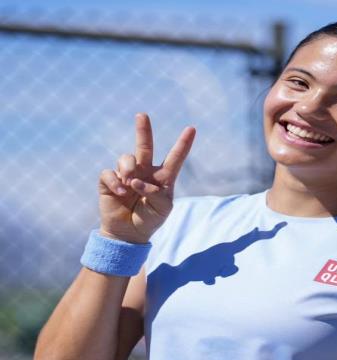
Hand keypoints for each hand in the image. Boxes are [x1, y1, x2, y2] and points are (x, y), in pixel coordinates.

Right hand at [98, 113, 195, 242]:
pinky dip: (116, 182)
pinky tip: (121, 192)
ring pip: (126, 158)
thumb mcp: (163, 209)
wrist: (129, 233)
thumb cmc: (150, 219)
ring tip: (130, 182)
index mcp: (162, 177)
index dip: (183, 144)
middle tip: (142, 115)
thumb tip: (136, 180)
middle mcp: (144, 172)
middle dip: (143, 130)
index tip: (192, 129)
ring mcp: (126, 175)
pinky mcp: (110, 181)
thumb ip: (157, 193)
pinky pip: (110, 173)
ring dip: (129, 167)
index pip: (174, 158)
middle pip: (144, 146)